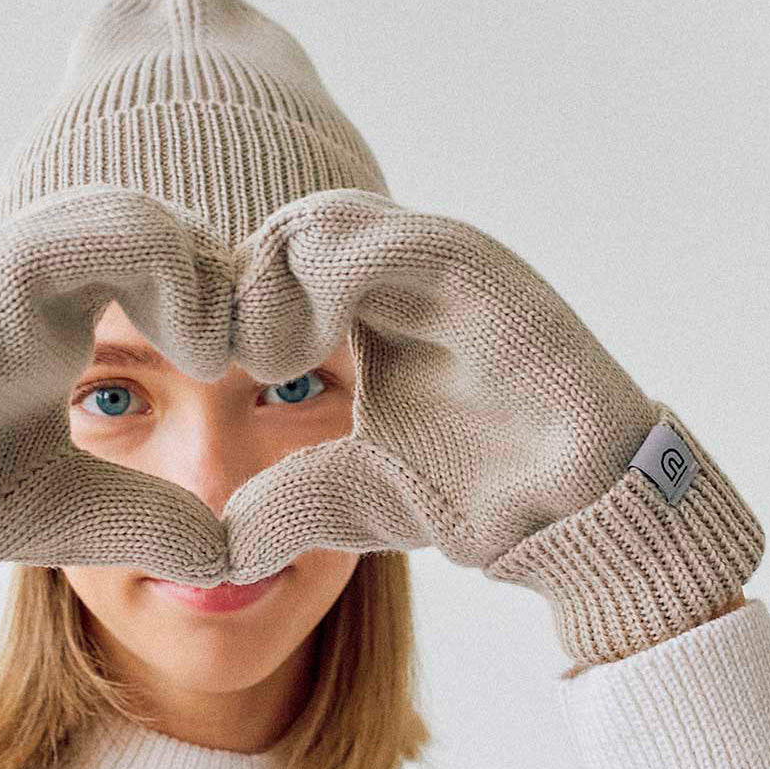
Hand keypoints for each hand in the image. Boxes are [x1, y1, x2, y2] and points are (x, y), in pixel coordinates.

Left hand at [222, 189, 764, 668]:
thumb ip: (281, 502)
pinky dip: (315, 288)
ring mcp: (437, 260)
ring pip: (316, 221)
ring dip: (269, 289)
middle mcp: (400, 268)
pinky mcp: (471, 267)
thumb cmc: (472, 492)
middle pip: (282, 233)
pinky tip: (302, 353)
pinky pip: (367, 241)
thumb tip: (213, 547)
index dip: (224, 306)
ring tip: (265, 359)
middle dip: (238, 292)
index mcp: (367, 305)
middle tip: (221, 355)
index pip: (269, 265)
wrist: (571, 518)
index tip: (198, 362)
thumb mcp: (349, 494)